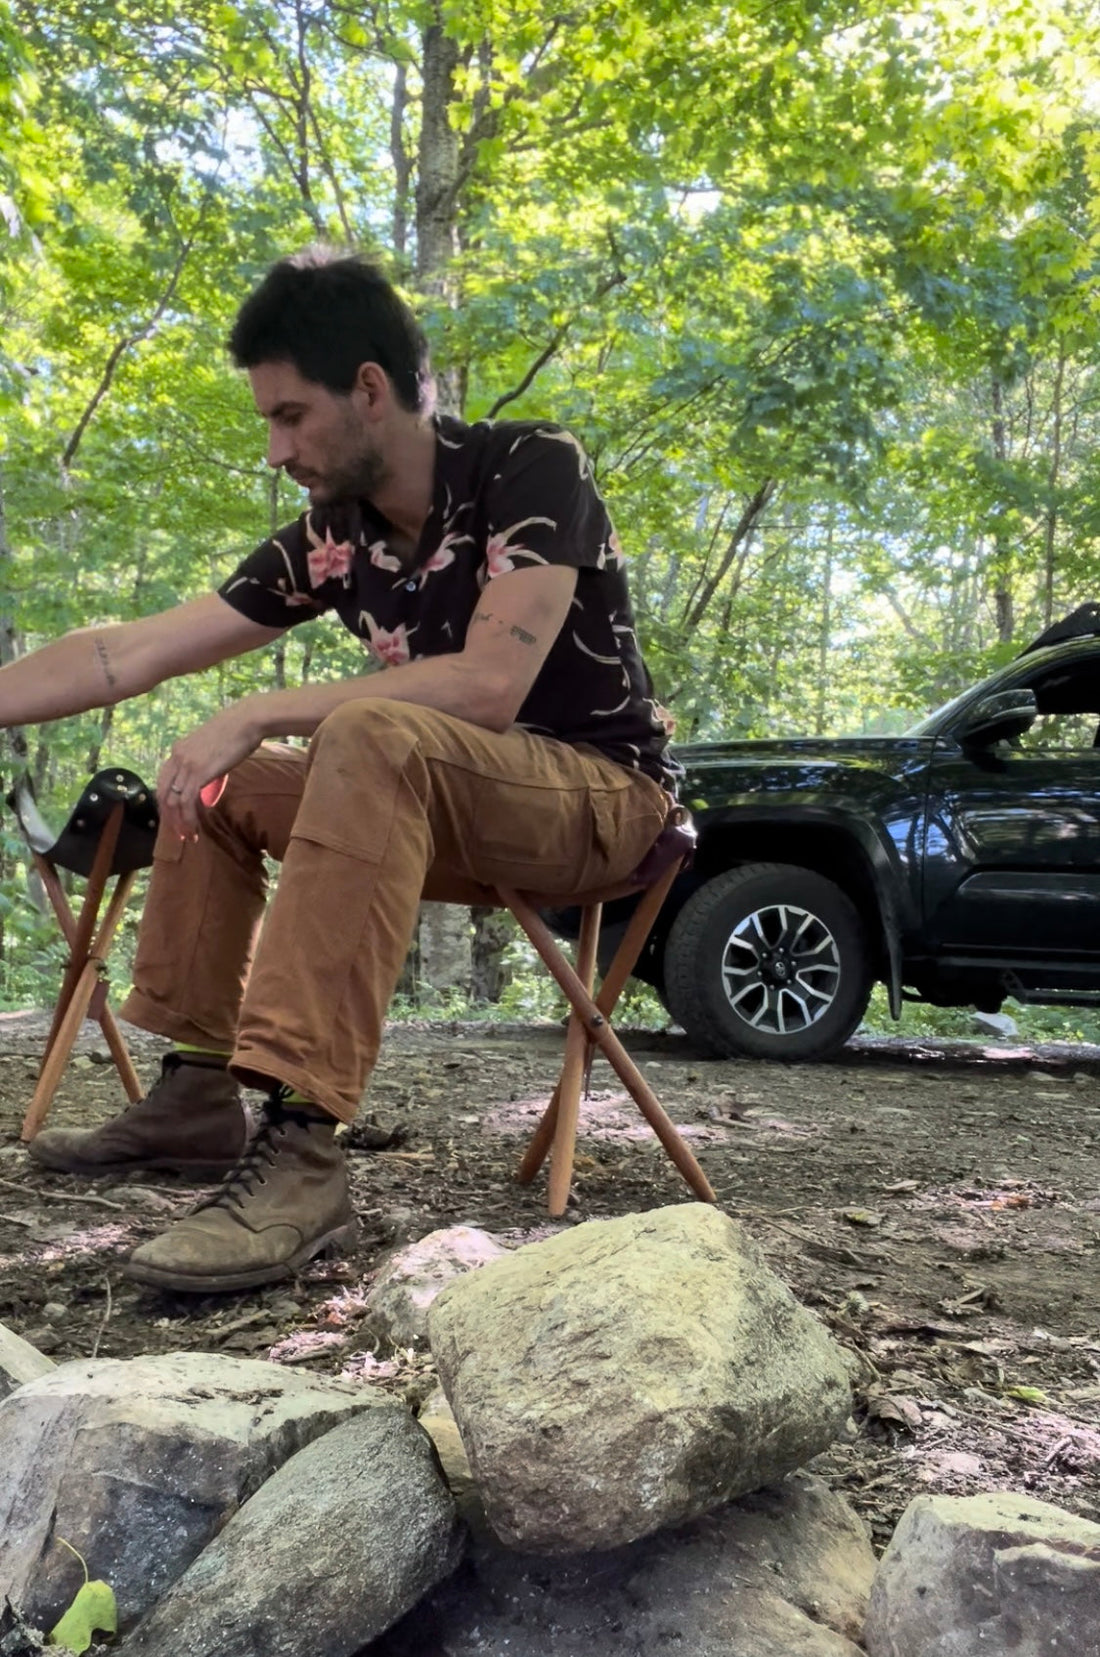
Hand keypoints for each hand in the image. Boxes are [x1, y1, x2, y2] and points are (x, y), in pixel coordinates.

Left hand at [157, 702, 260, 839]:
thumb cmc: (237, 731)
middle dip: (169, 817)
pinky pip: (186, 802)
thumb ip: (205, 761)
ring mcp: (186, 765)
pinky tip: (195, 827)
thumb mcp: (212, 747)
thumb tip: (210, 776)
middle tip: (179, 832)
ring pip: (172, 801)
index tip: (176, 817)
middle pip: (163, 793)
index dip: (167, 802)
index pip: (164, 781)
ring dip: (179, 822)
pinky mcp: (198, 773)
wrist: (247, 721)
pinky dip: (188, 818)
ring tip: (189, 835)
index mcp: (178, 750)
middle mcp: (176, 757)